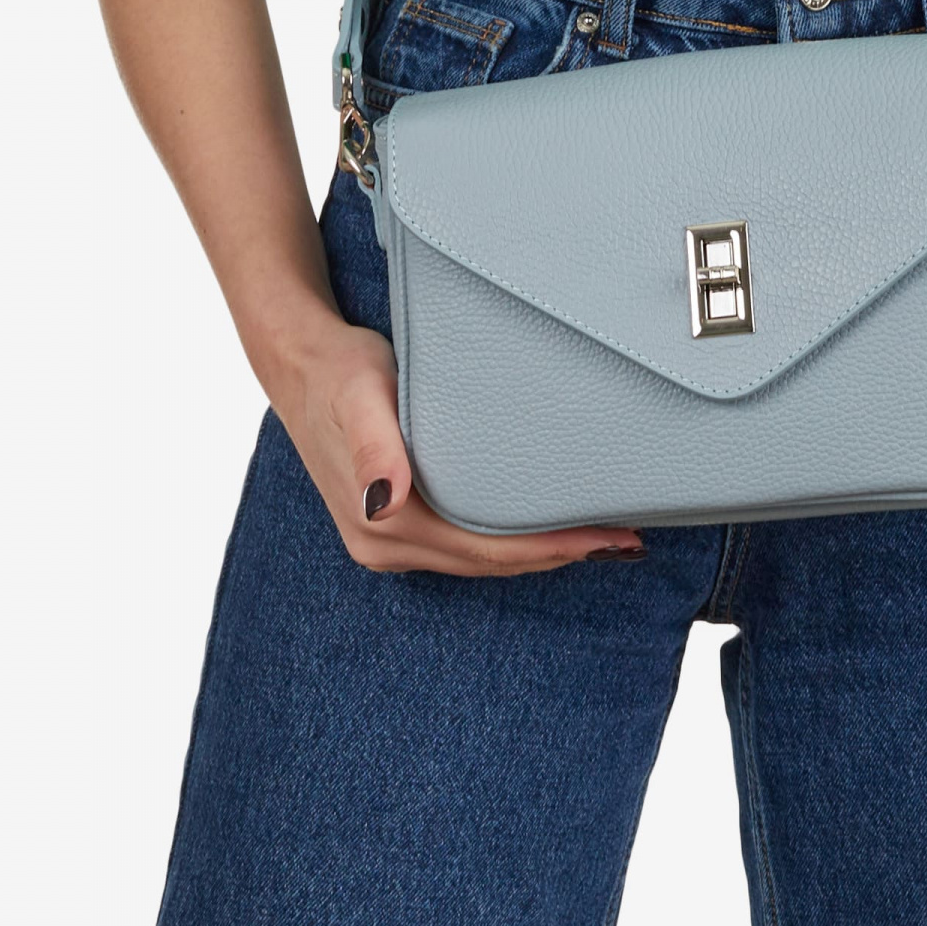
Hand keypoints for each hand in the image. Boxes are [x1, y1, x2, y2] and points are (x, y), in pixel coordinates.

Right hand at [261, 303, 646, 575]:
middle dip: (558, 555)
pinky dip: (508, 541)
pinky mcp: (395, 521)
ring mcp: (388, 538)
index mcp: (382, 523)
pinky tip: (543, 527)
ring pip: (479, 560)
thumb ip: (373, 445)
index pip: (485, 549)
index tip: (605, 539)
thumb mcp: (359, 395)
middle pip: (489, 563)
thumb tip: (384, 500)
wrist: (301, 362)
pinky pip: (464, 544)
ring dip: (538, 552)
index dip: (549, 548)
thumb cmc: (339, 370)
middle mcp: (384, 543)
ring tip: (599, 538)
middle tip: (624, 542)